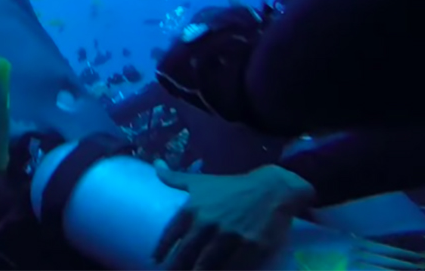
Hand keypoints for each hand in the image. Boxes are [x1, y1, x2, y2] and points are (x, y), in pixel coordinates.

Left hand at [152, 161, 314, 269]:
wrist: (271, 189)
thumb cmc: (231, 187)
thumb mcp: (201, 182)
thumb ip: (175, 178)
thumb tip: (156, 165)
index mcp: (194, 209)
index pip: (171, 233)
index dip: (161, 249)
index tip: (153, 260)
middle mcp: (208, 223)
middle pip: (186, 253)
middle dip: (175, 267)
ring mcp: (230, 236)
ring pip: (207, 264)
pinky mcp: (251, 247)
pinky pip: (234, 267)